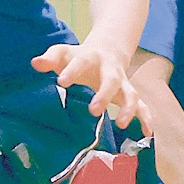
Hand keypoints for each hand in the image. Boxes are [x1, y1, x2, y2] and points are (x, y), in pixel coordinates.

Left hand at [32, 40, 150, 129]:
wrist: (108, 49)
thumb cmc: (79, 56)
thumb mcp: (64, 53)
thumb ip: (50, 58)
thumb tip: (35, 63)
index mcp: (92, 57)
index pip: (82, 62)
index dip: (72, 71)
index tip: (61, 81)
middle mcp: (111, 70)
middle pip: (112, 80)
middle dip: (104, 94)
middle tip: (93, 110)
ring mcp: (123, 83)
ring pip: (131, 94)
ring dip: (129, 109)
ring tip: (121, 124)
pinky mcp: (130, 94)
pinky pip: (142, 107)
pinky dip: (147, 119)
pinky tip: (147, 133)